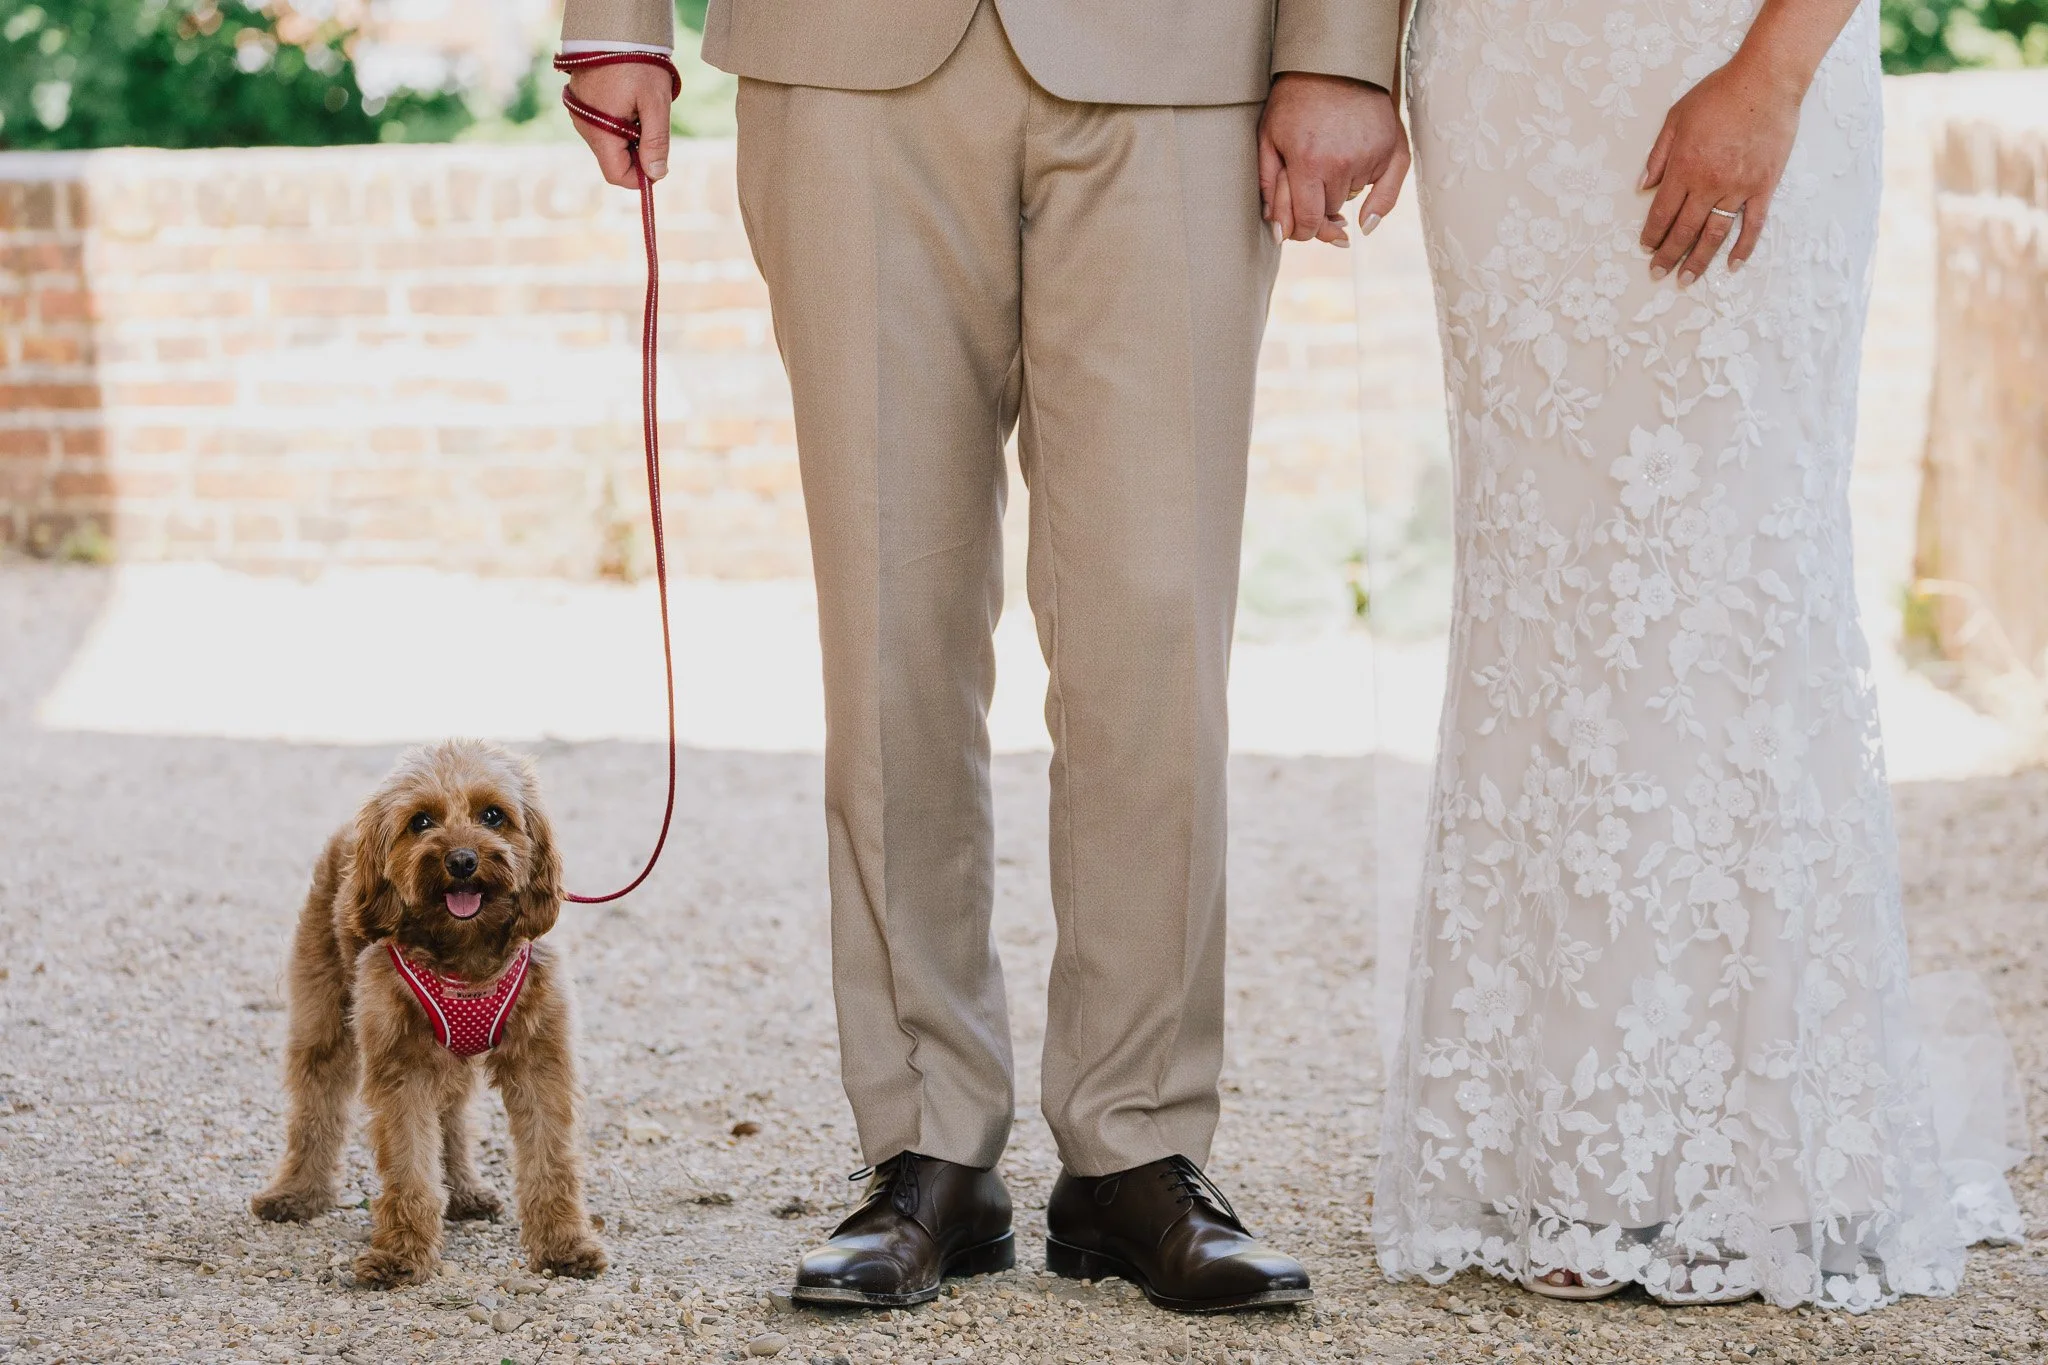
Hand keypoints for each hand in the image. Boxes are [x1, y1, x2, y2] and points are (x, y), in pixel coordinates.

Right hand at [568, 63, 675, 187]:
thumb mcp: (655, 104)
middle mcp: (585, 128)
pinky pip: (605, 126)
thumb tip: (657, 174)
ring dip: (631, 137)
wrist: (611, 28)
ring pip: (611, 144)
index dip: (640, 177)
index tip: (660, 164)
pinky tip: (632, 101)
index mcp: (600, 131)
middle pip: (614, 160)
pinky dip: (622, 123)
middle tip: (654, 127)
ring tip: (642, 108)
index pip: (617, 175)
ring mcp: (582, 116)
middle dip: (638, 154)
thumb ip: (656, 142)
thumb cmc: (636, 64)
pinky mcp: (584, 105)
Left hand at [1259, 73, 1408, 247]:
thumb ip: (1270, 188)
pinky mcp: (1392, 149)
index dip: (1301, 231)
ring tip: (1331, 163)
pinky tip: (1364, 221)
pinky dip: (1375, 205)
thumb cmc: (1295, 102)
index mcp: (1308, 163)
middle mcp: (1341, 163)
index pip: (1308, 221)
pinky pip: (1386, 195)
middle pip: (1329, 211)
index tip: (1298, 229)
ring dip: (1340, 191)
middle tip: (1313, 194)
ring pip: (1351, 200)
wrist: (1335, 63)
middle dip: (1318, 208)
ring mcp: (1370, 156)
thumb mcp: (1269, 139)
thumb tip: (1281, 233)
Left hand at [1639, 55, 1803, 283]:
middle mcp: (1709, 183)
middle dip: (1669, 255)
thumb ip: (1658, 155)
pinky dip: (1743, 247)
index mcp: (1684, 167)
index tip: (1646, 249)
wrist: (1766, 81)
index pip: (1662, 212)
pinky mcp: (1764, 186)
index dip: (1652, 235)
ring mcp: (1739, 187)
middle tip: (1658, 273)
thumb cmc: (1719, 94)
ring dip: (1699, 260)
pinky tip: (1731, 265)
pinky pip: (1753, 225)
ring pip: (1715, 233)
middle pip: (1684, 230)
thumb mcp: (1676, 118)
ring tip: (1686, 279)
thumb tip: (1643, 187)